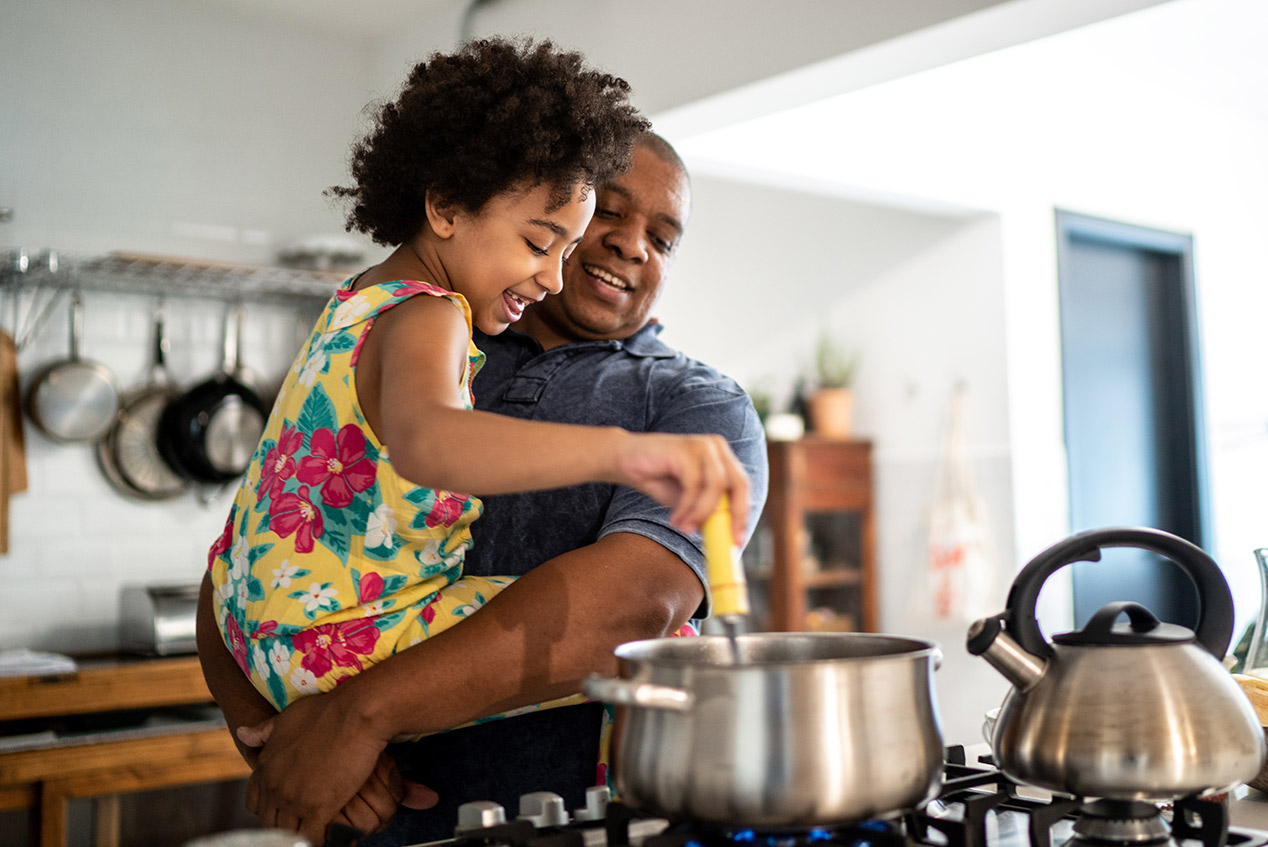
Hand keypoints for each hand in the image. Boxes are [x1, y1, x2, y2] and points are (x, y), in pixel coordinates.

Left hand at [239, 688, 392, 842]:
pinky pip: (312, 838)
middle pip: (271, 822)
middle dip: (286, 823)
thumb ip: (264, 731)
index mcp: (265, 766)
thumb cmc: (326, 711)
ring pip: (290, 833)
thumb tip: (242, 734)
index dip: (270, 807)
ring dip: (302, 834)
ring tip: (316, 830)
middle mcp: (274, 786)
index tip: (285, 808)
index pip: (255, 803)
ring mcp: (294, 800)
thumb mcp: (288, 717)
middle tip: (304, 821)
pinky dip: (320, 839)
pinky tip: (331, 834)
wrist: (355, 713)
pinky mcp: (318, 809)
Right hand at [616, 432, 749, 539]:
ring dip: (701, 513)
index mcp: (722, 457)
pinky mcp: (684, 449)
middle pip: (738, 484)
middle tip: (722, 540)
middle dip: (733, 515)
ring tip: (684, 528)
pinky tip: (674, 519)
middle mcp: (716, 447)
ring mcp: (702, 445)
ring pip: (716, 486)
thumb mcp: (687, 499)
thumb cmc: (657, 478)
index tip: (738, 542)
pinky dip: (686, 507)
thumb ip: (706, 509)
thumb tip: (725, 536)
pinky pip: (694, 485)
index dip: (742, 514)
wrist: (623, 459)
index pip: (742, 486)